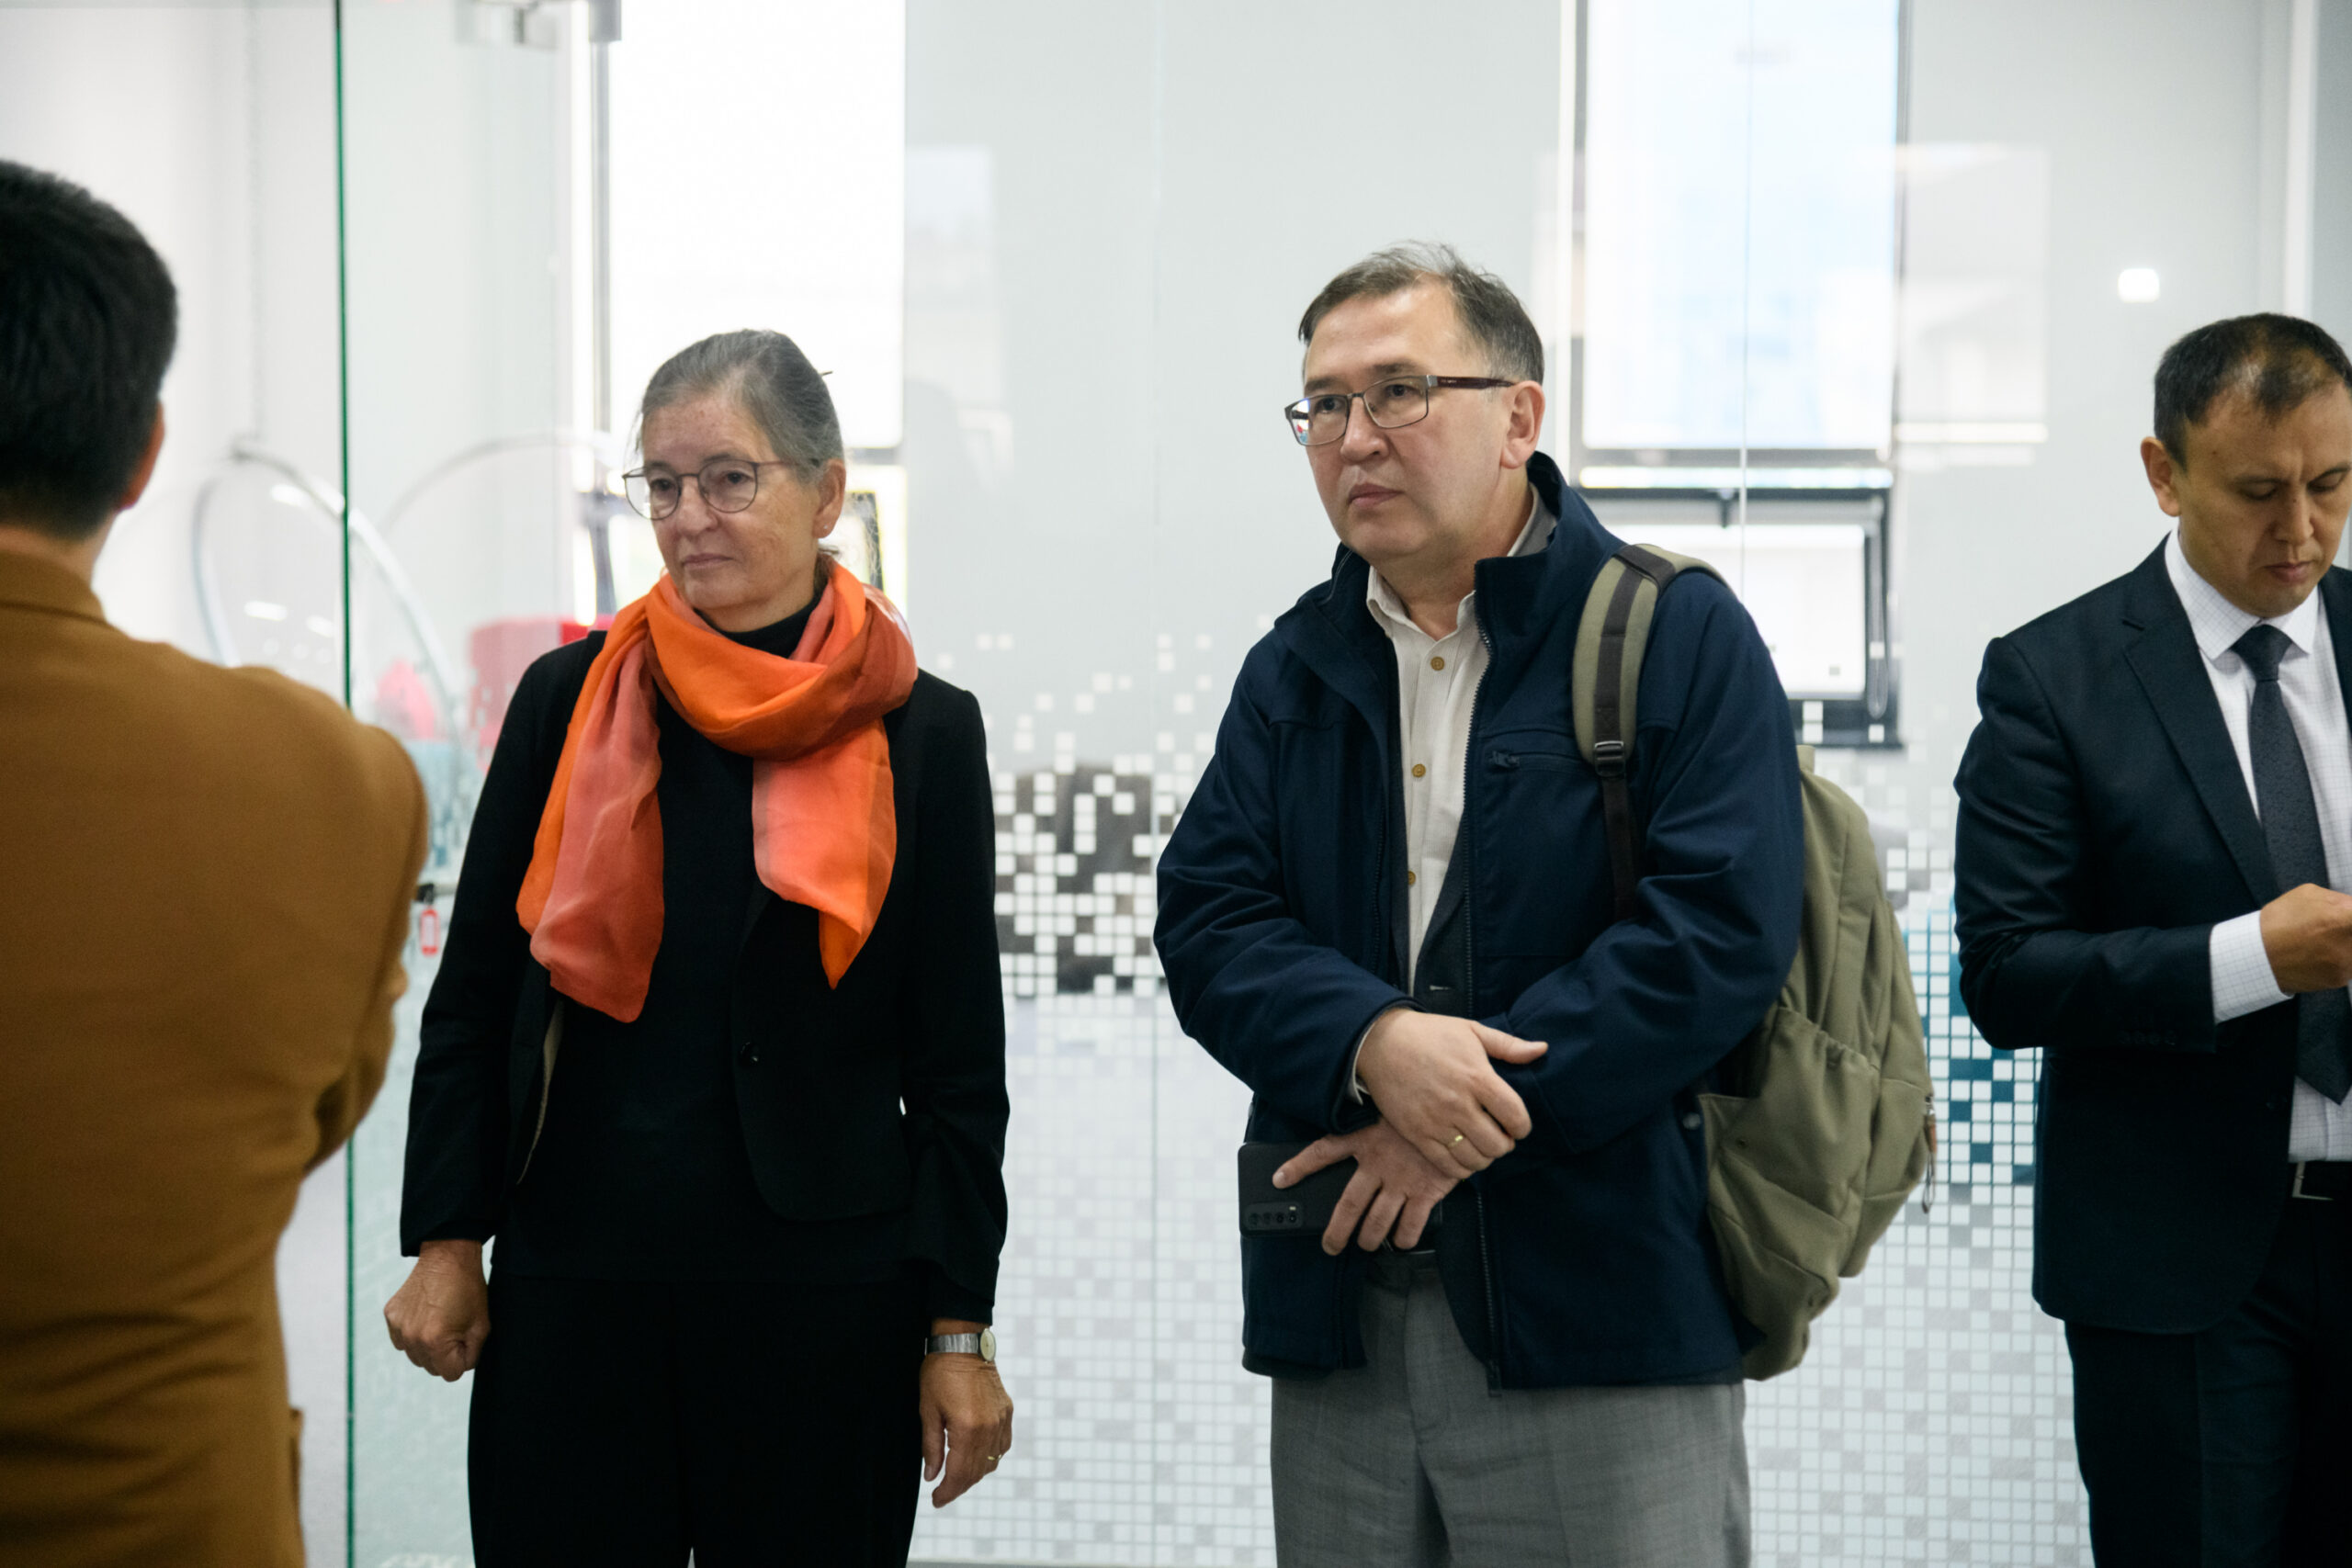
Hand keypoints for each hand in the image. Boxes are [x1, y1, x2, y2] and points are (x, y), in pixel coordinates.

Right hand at [383, 1239, 489, 1381]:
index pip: (451, 1374)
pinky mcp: (390, 1316)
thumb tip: (459, 1368)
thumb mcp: (481, 1326)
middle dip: (445, 1355)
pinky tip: (424, 1316)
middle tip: (454, 1328)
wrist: (448, 1256)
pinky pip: (401, 1340)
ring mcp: (398, 1327)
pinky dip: (413, 1334)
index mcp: (435, 1342)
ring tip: (439, 1321)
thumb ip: (471, 1355)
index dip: (462, 1359)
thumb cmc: (468, 1290)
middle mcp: (412, 1337)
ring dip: (427, 1346)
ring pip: (415, 1356)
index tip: (464, 1339)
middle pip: (431, 1368)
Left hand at [920, 1321, 1013, 1508]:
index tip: (936, 1500)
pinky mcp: (1007, 1411)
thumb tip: (931, 1475)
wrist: (963, 1342)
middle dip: (959, 1487)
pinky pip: (1003, 1445)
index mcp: (968, 1428)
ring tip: (957, 1478)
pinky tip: (978, 1458)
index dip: (947, 1492)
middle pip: (977, 1471)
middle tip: (942, 1495)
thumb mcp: (928, 1410)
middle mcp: (990, 1427)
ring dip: (975, 1475)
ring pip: (992, 1462)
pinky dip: (991, 1458)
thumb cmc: (940, 1372)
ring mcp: (1002, 1419)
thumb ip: (931, 1446)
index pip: (960, 1473)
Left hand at [1276, 1120, 1459, 1254]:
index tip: (1279, 1179)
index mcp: (1364, 1138)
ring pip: (1377, 1222)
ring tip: (1367, 1244)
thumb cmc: (1421, 1107)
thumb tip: (1350, 1121)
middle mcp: (1378, 1163)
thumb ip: (1368, 1119)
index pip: (1323, 1151)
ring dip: (1369, 1238)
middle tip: (1331, 1247)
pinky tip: (1401, 1240)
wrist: (1460, 1111)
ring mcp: (1402, 1180)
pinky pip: (1411, 1224)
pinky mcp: (1426, 1191)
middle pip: (1348, 1205)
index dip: (1299, 1165)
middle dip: (1337, 1232)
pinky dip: (1404, 1237)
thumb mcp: (1388, 1106)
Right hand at [1354, 1010, 1547, 1177]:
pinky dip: (1462, 1168)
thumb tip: (1542, 1050)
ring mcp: (1436, 1122)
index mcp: (1477, 1077)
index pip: (1515, 1116)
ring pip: (1475, 1159)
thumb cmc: (1430, 1034)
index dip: (1523, 1127)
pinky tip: (1464, 1155)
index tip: (1518, 1125)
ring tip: (1482, 1145)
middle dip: (1505, 1144)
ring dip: (1485, 1157)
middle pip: (1497, 1144)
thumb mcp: (1472, 1030)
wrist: (1380, 1042)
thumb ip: (1508, 1045)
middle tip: (1500, 1136)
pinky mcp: (1417, 1134)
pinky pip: (1448, 1165)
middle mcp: (1458, 1104)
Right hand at [2260, 882, 2351, 991]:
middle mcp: (2349, 943)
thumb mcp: (2306, 894)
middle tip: (2332, 928)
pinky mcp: (2338, 980)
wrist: (2255, 957)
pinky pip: (2348, 966)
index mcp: (2343, 918)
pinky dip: (2338, 959)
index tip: (2348, 915)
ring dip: (2347, 945)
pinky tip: (2318, 955)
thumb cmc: (2278, 922)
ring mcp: (2345, 964)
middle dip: (2348, 930)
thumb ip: (2339, 899)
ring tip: (2323, 941)